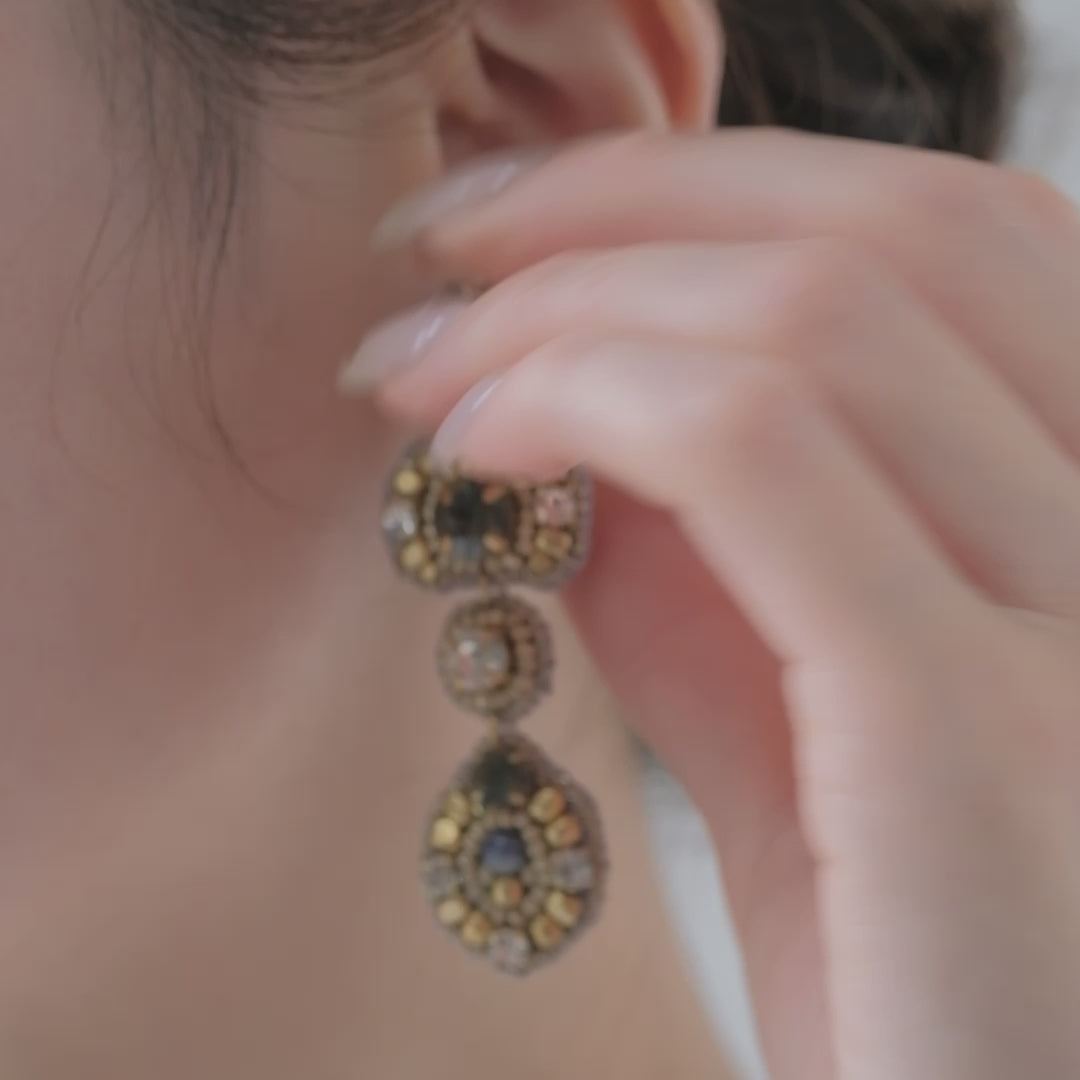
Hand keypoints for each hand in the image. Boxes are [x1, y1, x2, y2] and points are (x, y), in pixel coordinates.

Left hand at [344, 130, 1079, 1079]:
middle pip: (888, 229)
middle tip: (436, 251)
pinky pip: (765, 452)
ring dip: (573, 303)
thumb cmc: (903, 976)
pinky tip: (483, 446)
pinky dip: (594, 400)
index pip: (942, 235)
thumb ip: (721, 570)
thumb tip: (579, 421)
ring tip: (426, 367)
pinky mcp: (979, 732)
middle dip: (620, 202)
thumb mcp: (803, 736)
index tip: (512, 224)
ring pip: (820, 316)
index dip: (707, 183)